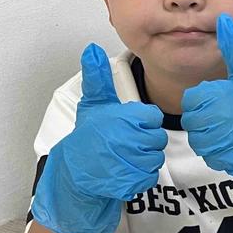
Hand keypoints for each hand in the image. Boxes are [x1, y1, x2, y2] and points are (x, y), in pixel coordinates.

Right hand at [31, 44, 165, 232]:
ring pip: (155, 158)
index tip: (126, 126)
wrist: (74, 173)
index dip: (141, 122)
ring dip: (142, 159)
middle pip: (157, 138)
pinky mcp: (131, 182)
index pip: (152, 117)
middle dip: (144, 141)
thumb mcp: (93, 104)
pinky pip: (149, 176)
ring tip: (122, 156)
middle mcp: (129, 139)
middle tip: (124, 143)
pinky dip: (139, 176)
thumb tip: (92, 49)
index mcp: (125, 118)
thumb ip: (97, 78)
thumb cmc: (87, 137)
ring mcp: (130, 162)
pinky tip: (123, 170)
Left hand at [180, 13, 232, 217]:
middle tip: (228, 121)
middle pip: (192, 120)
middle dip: (207, 122)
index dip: (204, 103)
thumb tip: (223, 19)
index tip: (223, 105)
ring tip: (232, 134)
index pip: (192, 99)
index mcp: (220, 93)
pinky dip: (218, 154)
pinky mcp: (224, 158)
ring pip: (197, 138)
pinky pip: (207, 155)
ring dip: (211, 138)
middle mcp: (219, 116)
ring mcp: (221, 140)